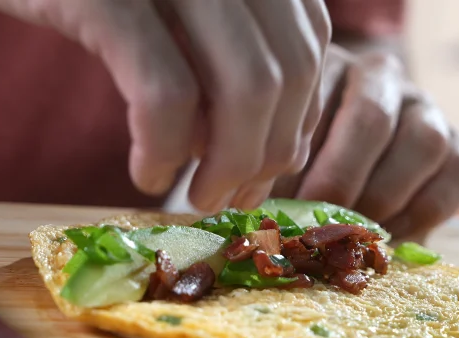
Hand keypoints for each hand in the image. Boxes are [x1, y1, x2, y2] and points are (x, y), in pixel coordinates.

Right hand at [0, 0, 331, 212]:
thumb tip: (270, 151)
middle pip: (288, 72)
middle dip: (267, 154)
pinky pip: (166, 94)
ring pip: (246, 88)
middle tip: (232, 198)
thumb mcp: (174, 13)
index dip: (298, 119)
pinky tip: (148, 175)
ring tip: (197, 197)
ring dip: (229, 165)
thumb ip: (228, 59)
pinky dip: (165, 150)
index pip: (310, 46)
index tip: (270, 171)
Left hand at [272, 46, 458, 239]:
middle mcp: (383, 79)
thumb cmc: (299, 170)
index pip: (318, 98)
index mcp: (329, 69)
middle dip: (342, 180)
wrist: (346, 186)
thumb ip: (276, 177)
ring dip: (384, 197)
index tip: (281, 199)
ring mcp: (426, 109)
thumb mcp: (279, 164)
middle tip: (318, 221)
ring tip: (353, 233)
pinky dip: (425, 213)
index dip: (300, 156)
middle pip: (374, 119)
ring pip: (425, 143)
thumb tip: (270, 213)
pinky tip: (391, 236)